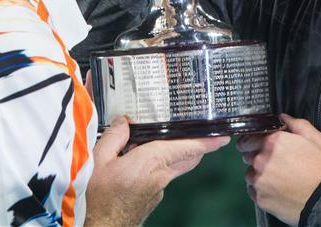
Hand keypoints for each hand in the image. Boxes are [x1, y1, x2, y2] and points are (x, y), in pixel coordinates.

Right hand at [86, 117, 229, 226]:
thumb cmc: (99, 198)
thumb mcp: (98, 160)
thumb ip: (114, 137)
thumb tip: (125, 121)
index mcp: (150, 162)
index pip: (187, 148)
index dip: (207, 141)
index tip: (223, 135)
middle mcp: (160, 175)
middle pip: (189, 157)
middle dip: (199, 145)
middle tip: (205, 132)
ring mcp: (159, 188)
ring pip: (176, 165)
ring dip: (177, 152)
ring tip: (162, 139)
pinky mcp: (154, 196)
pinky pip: (164, 174)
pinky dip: (161, 164)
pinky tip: (143, 160)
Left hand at [237, 114, 320, 225]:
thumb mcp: (316, 139)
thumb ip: (296, 124)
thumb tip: (283, 117)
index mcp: (273, 142)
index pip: (249, 138)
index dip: (253, 141)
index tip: (256, 144)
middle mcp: (261, 160)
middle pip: (247, 155)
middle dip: (255, 156)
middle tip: (271, 162)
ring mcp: (259, 181)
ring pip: (250, 174)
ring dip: (258, 174)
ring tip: (275, 178)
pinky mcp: (260, 199)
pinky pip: (253, 191)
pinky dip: (261, 190)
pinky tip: (275, 190)